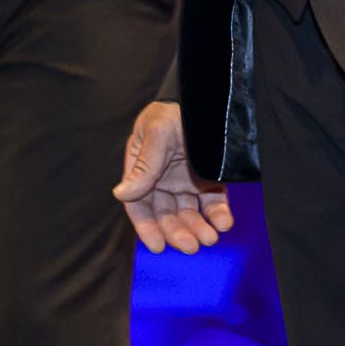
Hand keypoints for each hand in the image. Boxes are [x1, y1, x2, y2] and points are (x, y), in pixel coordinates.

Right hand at [113, 102, 232, 254]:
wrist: (207, 99)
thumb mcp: (156, 133)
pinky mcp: (210, 181)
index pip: (139, 204)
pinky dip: (218, 215)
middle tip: (190, 246)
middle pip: (166, 214)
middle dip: (177, 232)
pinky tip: (224, 223)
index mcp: (143, 169)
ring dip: (198, 228)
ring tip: (210, 238)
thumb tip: (120, 194)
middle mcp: (163, 180)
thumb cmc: (174, 112)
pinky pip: (214, 203)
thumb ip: (144, 165)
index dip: (146, 226)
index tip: (157, 246)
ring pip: (189, 213)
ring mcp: (186, 181)